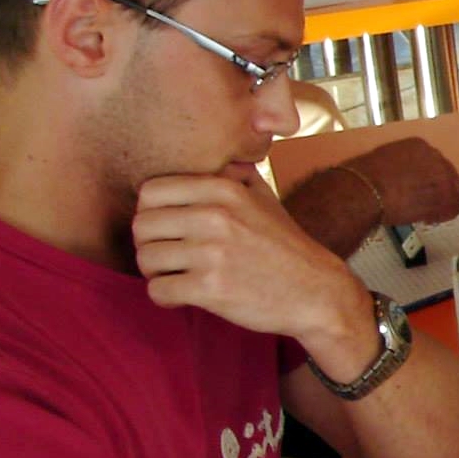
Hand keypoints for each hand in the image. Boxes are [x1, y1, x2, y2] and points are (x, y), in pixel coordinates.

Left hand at [133, 173, 369, 354]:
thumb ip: (232, 175)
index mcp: (224, 189)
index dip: (151, 212)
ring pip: (146, 259)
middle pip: (141, 226)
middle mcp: (215, 216)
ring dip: (156, 273)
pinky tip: (185, 296)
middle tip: (170, 257)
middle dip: (150, 244)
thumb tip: (208, 160)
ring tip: (178, 276)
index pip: (150, 191)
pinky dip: (166, 297)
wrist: (317, 292)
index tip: (167, 229)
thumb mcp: (264, 198)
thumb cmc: (286, 246)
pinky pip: (158, 290)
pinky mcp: (211, 288)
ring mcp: (212, 253)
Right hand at [347, 138, 458, 226]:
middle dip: (441, 190)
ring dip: (444, 204)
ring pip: (456, 193)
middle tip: (430, 202)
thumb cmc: (364, 180)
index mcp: (419, 146)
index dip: (429, 179)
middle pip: (449, 176)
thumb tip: (403, 179)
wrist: (366, 192)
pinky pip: (454, 208)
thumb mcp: (383, 162)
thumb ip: (401, 167)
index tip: (423, 187)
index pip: (434, 162)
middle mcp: (435, 157)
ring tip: (430, 213)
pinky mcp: (445, 195)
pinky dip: (443, 215)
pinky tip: (429, 219)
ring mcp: (442, 176)